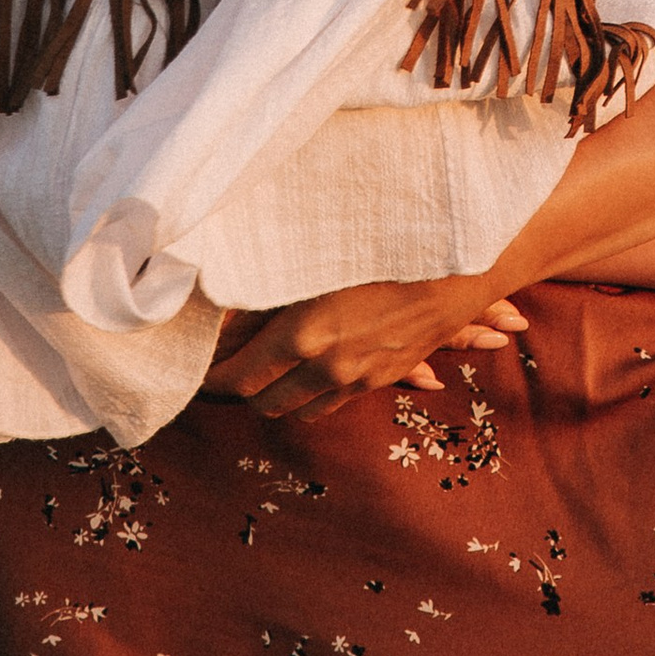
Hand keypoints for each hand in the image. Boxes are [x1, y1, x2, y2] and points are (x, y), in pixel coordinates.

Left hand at [205, 278, 529, 420]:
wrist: (456, 265)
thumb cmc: (381, 245)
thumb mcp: (315, 260)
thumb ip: (270, 289)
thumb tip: (223, 307)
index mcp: (301, 333)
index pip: (237, 378)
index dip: (212, 379)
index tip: (198, 370)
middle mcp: (324, 366)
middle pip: (261, 402)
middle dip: (238, 390)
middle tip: (225, 369)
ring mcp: (355, 380)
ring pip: (295, 410)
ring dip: (274, 396)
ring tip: (262, 372)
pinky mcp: (380, 381)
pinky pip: (329, 405)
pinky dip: (309, 395)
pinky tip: (306, 372)